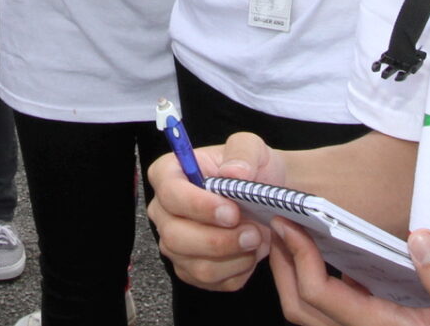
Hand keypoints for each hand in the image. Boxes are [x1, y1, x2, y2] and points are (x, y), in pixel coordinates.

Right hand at [148, 131, 286, 291]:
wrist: (265, 197)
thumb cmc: (250, 169)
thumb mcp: (251, 147)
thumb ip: (243, 153)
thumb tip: (233, 173)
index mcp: (169, 174)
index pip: (170, 194)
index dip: (198, 206)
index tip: (231, 212)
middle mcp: (164, 211)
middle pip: (175, 236)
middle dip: (218, 240)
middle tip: (252, 232)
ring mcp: (175, 243)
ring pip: (194, 264)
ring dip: (232, 258)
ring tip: (256, 240)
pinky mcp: (190, 269)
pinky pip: (209, 282)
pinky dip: (236, 272)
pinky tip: (250, 254)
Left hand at [268, 224, 429, 325]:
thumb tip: (420, 239)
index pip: (320, 297)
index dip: (298, 258)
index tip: (288, 220)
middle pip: (303, 310)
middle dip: (285, 267)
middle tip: (279, 222)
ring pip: (315, 314)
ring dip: (298, 275)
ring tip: (296, 234)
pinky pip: (337, 310)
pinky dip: (321, 282)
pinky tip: (332, 255)